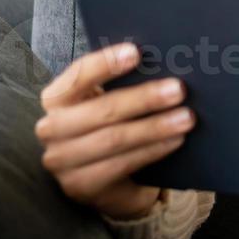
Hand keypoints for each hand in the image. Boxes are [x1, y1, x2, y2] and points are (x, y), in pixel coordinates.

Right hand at [34, 41, 195, 219]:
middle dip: (143, 99)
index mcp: (57, 99)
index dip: (106, 63)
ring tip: (186, 118)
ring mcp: (61, 161)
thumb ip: (124, 85)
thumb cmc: (110, 127)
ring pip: (113, 139)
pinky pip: (120, 165)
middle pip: (102, 110)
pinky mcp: (79, 186)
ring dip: (154, 127)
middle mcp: (51, 129)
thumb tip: (165, 62)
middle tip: (179, 89)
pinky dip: (151, 151)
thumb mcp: (110, 103)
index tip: (136, 53)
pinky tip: (175, 141)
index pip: (79, 75)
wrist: (106, 180)